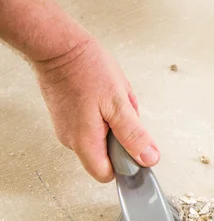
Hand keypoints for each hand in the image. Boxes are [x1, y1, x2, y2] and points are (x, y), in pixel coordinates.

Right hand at [33, 37, 159, 181]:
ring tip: (113, 101)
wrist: (58, 45)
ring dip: (115, 124)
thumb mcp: (120, 103)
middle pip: (106, 156)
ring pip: (102, 138)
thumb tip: (148, 158)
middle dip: (122, 138)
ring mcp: (68, 128)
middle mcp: (72, 140)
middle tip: (124, 114)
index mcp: (85, 142)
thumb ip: (134, 135)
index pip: (107, 174)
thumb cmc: (86, 69)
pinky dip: (105, 114)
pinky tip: (105, 97)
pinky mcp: (67, 117)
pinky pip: (94, 125)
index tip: (137, 149)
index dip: (125, 166)